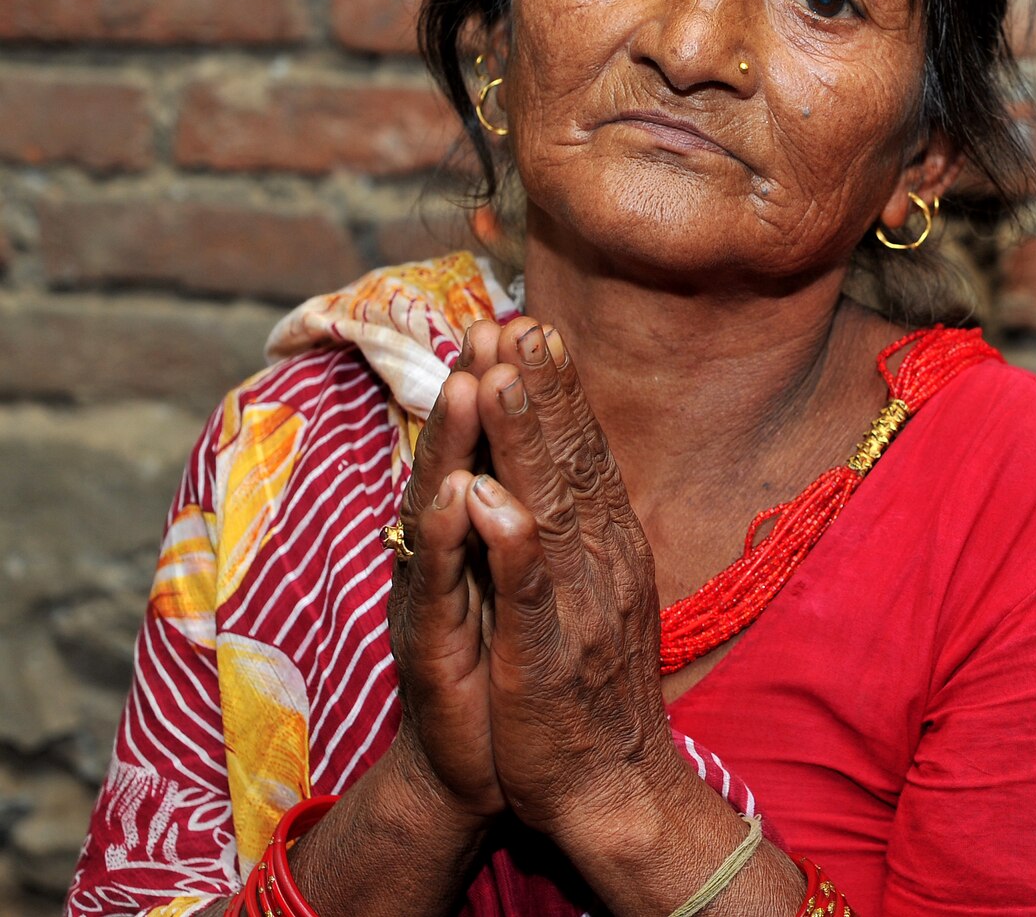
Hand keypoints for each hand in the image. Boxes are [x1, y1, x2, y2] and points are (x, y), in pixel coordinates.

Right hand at [381, 350, 503, 827]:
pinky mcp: (432, 644)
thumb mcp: (532, 586)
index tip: (529, 324)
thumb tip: (542, 454)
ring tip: (469, 383)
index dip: (515, 389)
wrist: (489, 770)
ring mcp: (439, 593)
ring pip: (446, 504)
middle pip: (467, 457)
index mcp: (488, 535)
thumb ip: (529, 521)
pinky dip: (452, 536)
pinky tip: (459, 494)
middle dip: (480, 392)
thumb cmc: (513, 672)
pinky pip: (444, 581)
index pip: (504, 449)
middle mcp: (455, 552)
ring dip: (457, 444)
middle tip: (490, 327)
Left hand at [460, 317, 685, 844]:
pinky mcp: (548, 655)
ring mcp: (578, 605)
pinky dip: (513, 545)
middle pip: (569, 462)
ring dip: (525, 441)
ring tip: (496, 378)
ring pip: (549, 508)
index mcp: (607, 545)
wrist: (613, 786)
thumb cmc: (590, 691)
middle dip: (538, 390)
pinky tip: (492, 500)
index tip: (531, 329)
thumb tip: (563, 476)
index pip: (582, 454)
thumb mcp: (592, 596)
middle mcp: (602, 561)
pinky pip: (529, 593)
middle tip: (514, 323)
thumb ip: (577, 534)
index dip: (555, 391)